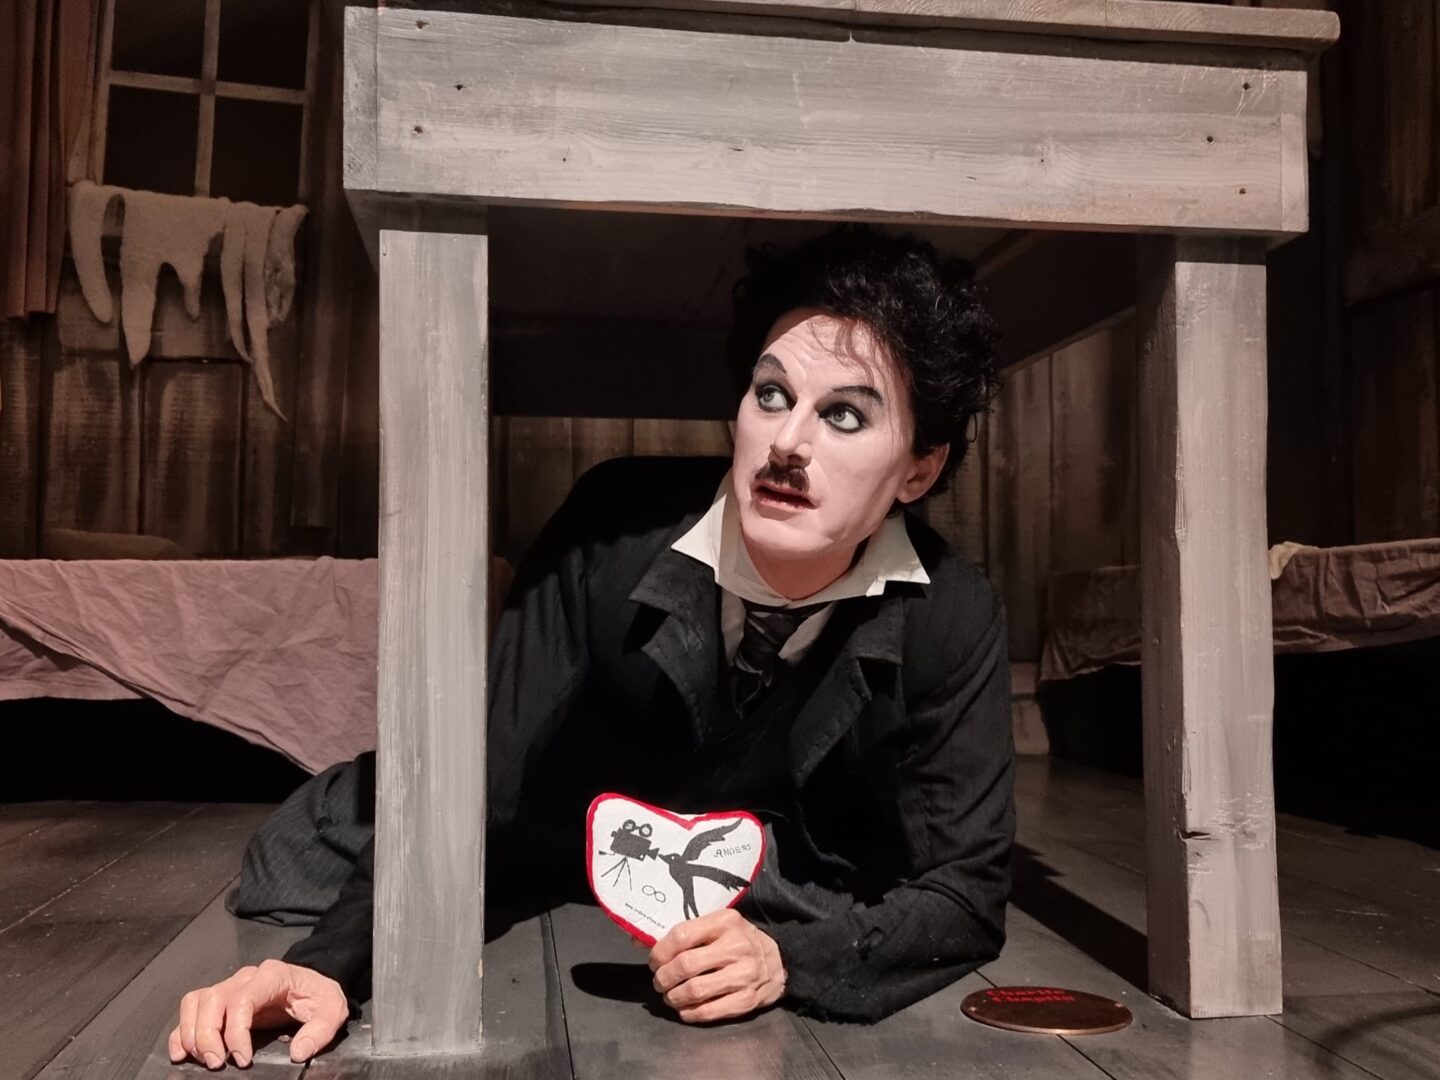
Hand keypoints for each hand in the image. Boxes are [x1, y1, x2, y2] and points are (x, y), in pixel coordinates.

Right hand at [168, 959, 348, 1068]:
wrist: (313, 984)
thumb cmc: (319, 996)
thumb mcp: (333, 1008)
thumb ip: (321, 1029)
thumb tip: (298, 1052)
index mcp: (273, 976)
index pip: (242, 999)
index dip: (235, 1031)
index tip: (242, 1059)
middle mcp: (246, 977)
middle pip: (213, 1000)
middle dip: (208, 1036)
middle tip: (218, 1064)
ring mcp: (230, 986)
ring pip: (196, 1002)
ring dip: (193, 1034)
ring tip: (205, 1061)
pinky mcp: (221, 1000)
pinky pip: (191, 1008)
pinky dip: (182, 1031)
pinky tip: (183, 1053)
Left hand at [648, 909, 785, 1022]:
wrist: (779, 961)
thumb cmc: (738, 941)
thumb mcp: (716, 926)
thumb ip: (683, 933)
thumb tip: (638, 939)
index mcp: (725, 922)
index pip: (681, 936)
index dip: (660, 952)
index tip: (654, 961)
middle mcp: (736, 946)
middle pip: (685, 965)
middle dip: (663, 978)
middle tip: (659, 982)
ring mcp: (744, 974)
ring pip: (695, 991)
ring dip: (673, 997)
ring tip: (670, 996)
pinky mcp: (747, 999)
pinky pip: (709, 1011)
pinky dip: (689, 1013)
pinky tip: (684, 1009)